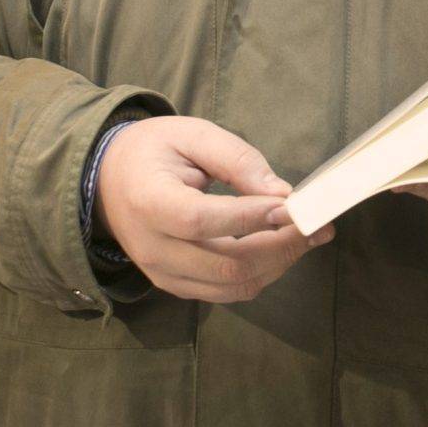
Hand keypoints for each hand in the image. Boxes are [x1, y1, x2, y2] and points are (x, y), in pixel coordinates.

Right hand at [94, 116, 329, 302]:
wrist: (109, 181)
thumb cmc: (153, 151)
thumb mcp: (192, 134)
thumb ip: (237, 159)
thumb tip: (282, 195)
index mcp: (148, 202)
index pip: (202, 221)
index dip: (250, 218)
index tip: (292, 206)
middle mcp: (152, 248)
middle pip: (226, 264)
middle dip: (281, 247)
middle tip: (318, 225)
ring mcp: (162, 274)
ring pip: (233, 285)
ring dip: (279, 264)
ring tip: (308, 236)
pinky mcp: (175, 286)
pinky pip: (226, 291)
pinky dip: (261, 274)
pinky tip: (280, 248)